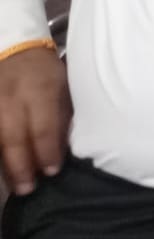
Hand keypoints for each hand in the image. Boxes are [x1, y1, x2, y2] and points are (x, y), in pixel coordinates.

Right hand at [0, 45, 70, 194]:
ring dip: (5, 164)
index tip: (52, 171)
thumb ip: (62, 116)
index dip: (47, 151)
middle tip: (27, 189)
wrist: (12, 48)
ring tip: (14, 185)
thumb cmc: (44, 71)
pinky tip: (1, 167)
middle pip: (13, 137)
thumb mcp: (63, 86)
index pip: (43, 126)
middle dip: (20, 166)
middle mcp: (12, 97)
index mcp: (41, 90)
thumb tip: (64, 149)